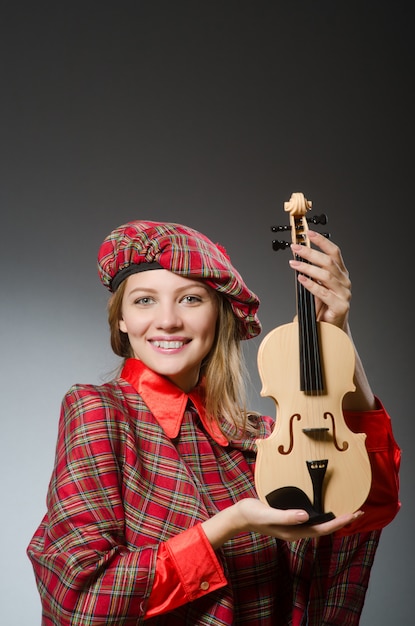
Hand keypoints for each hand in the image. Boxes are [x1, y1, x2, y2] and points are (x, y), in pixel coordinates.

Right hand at [202, 498, 362, 548]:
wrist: (239, 516)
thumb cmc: (253, 513)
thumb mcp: (268, 513)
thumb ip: (286, 516)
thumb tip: (306, 516)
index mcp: (294, 531)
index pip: (322, 528)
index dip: (338, 522)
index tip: (352, 515)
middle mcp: (297, 530)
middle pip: (324, 528)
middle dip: (342, 521)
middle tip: (358, 512)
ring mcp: (293, 526)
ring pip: (319, 524)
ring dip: (334, 518)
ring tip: (347, 511)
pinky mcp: (290, 519)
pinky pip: (312, 519)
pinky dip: (323, 515)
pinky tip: (325, 509)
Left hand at [289, 230, 350, 330]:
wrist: (331, 329)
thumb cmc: (322, 306)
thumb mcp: (318, 285)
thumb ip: (312, 273)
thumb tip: (297, 257)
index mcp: (341, 273)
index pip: (334, 252)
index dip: (322, 241)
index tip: (308, 233)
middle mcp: (344, 281)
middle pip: (328, 262)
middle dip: (310, 252)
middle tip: (295, 247)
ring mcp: (344, 293)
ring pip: (326, 275)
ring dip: (308, 267)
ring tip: (293, 263)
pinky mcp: (340, 306)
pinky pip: (323, 293)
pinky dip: (311, 285)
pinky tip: (300, 279)